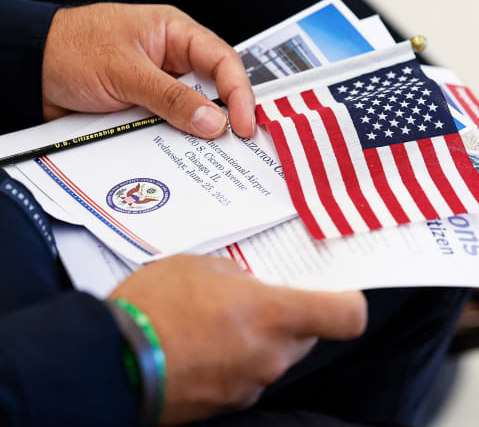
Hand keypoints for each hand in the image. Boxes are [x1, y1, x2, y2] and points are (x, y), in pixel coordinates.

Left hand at [42, 3, 254, 137]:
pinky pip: (170, 129)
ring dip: (199, 134)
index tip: (243, 123)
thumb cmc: (68, 49)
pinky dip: (176, 143)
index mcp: (173, 34)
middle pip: (213, 90)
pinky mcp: (145, 112)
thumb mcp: (125, 70)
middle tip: (235, 144)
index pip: (221, 61)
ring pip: (193, 115)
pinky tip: (180, 154)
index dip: (238, 93)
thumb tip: (212, 120)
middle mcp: (171, 63)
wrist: (29, 73)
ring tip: (210, 153)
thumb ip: (170, 97)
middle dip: (226, 117)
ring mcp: (158, 90)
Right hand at [109, 255, 366, 424]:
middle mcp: (270, 355)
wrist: (113, 360)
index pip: (344, 316)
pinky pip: (250, 374)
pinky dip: (239, 358)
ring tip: (220, 320)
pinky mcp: (230, 404)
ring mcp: (251, 384)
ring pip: (277, 355)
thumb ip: (239, 276)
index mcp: (271, 314)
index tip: (338, 291)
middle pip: (309, 335)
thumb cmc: (155, 304)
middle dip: (291, 316)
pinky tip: (205, 343)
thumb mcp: (200, 266)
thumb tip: (252, 287)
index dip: (349, 302)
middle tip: (258, 299)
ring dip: (260, 337)